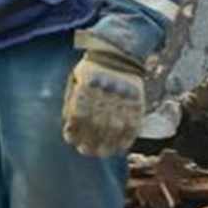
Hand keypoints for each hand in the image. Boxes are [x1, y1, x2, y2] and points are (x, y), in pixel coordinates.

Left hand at [61, 31, 146, 156]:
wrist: (118, 55)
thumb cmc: (90, 72)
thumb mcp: (75, 81)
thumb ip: (71, 103)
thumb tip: (70, 128)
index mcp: (87, 85)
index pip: (79, 114)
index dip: (74, 130)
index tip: (71, 140)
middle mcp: (106, 92)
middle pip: (97, 124)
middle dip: (90, 141)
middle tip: (85, 150)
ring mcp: (123, 97)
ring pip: (116, 127)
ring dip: (108, 144)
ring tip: (101, 152)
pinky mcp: (138, 101)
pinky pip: (134, 124)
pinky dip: (127, 138)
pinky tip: (120, 147)